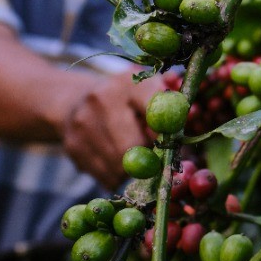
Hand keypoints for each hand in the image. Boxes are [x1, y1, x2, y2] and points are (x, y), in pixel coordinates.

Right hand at [60, 70, 166, 189]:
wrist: (74, 101)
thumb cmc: (125, 101)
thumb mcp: (147, 93)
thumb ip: (169, 107)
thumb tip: (188, 123)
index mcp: (128, 82)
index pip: (155, 108)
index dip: (166, 132)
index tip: (170, 143)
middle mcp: (102, 99)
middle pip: (133, 147)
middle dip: (148, 159)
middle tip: (155, 161)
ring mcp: (83, 123)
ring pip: (119, 167)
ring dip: (133, 172)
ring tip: (134, 159)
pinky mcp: (73, 146)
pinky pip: (105, 177)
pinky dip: (116, 177)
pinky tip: (114, 162)